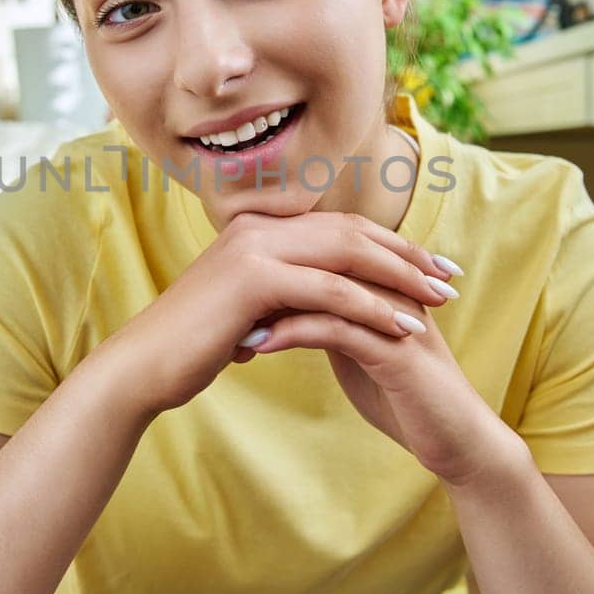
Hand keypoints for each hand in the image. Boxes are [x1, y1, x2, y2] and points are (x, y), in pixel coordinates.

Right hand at [113, 210, 457, 418]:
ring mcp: (255, 247)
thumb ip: (281, 292)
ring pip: (347, 254)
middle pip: (353, 231)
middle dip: (407, 255)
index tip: (431, 265)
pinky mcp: (254, 279)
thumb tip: (317, 297)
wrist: (142, 367)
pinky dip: (372, 307)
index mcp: (258, 228)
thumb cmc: (193, 345)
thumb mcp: (247, 308)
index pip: (340, 226)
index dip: (390, 244)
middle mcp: (258, 227)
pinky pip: (330, 289)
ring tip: (440, 301)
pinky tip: (403, 328)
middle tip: (451, 276)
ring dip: (400, 278)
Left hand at [243, 266, 524, 486]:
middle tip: (219, 289)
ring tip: (232, 319)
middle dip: (271, 273)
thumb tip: (292, 308)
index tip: (228, 279)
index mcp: (385, 286)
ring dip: (274, 302)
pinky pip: (337, 328)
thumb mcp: (363, 353)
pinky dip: (294, 331)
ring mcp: (396, 317)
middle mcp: (392, 291)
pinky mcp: (397, 351)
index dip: (279, 261)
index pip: (325, 252)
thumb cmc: (407, 398)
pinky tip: (261, 343)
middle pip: (323, 258)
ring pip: (327, 288)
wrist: (457, 442)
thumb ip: (335, 324)